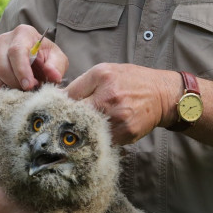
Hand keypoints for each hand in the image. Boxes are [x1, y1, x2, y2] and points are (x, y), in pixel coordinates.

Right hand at [0, 25, 66, 90]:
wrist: (34, 57)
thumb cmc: (45, 56)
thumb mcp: (57, 58)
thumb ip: (56, 66)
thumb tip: (54, 75)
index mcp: (23, 33)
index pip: (17, 51)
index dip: (21, 70)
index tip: (29, 86)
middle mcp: (4, 39)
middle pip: (2, 66)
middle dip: (16, 83)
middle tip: (31, 90)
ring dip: (10, 88)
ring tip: (24, 88)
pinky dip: (3, 90)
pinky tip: (15, 88)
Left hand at [65, 63, 180, 144]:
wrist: (160, 95)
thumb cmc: (130, 80)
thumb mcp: (104, 71)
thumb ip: (80, 84)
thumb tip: (57, 98)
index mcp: (102, 80)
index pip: (69, 97)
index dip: (58, 106)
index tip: (52, 112)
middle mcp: (110, 100)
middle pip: (75, 117)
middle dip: (66, 121)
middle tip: (61, 124)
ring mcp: (119, 120)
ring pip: (87, 132)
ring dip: (80, 133)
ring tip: (77, 130)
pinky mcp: (126, 135)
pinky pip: (102, 141)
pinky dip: (96, 139)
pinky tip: (95, 134)